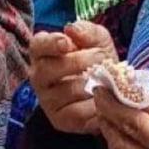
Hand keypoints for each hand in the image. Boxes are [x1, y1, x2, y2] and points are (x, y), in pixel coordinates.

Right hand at [29, 20, 115, 134]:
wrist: (111, 90)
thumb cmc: (97, 62)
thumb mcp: (98, 41)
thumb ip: (87, 31)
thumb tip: (73, 29)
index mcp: (43, 53)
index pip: (37, 46)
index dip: (50, 43)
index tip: (66, 42)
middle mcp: (39, 76)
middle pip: (48, 69)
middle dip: (78, 62)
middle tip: (101, 58)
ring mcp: (47, 100)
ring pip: (66, 91)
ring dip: (92, 83)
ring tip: (106, 79)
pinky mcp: (59, 119)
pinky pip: (77, 112)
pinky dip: (95, 105)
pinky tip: (104, 99)